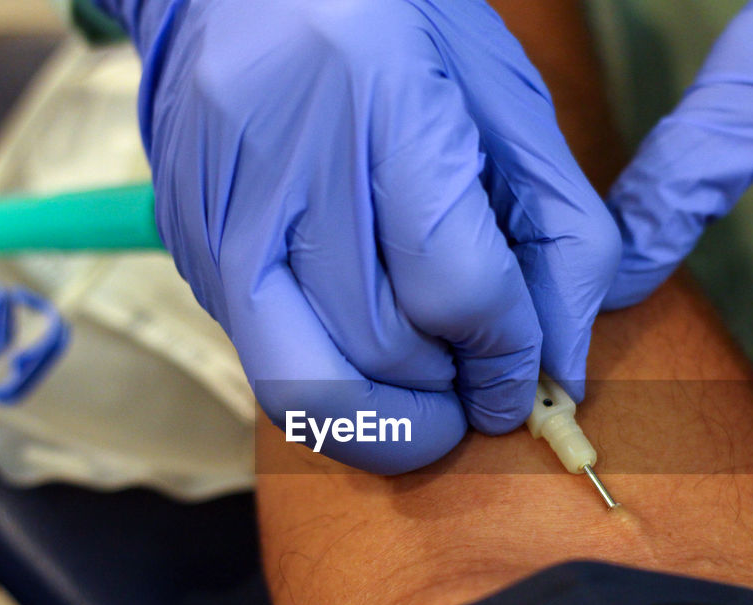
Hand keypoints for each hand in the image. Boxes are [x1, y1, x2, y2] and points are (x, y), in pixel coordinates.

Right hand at [96, 0, 618, 473]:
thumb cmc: (396, 23)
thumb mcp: (508, 100)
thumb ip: (560, 232)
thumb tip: (559, 367)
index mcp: (379, 93)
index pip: (456, 285)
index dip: (505, 358)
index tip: (524, 378)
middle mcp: (282, 162)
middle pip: (382, 350)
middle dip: (449, 396)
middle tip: (478, 384)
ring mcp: (220, 216)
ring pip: (307, 386)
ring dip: (389, 418)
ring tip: (429, 391)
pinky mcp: (191, 254)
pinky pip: (265, 366)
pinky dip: (334, 389)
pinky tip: (368, 352)